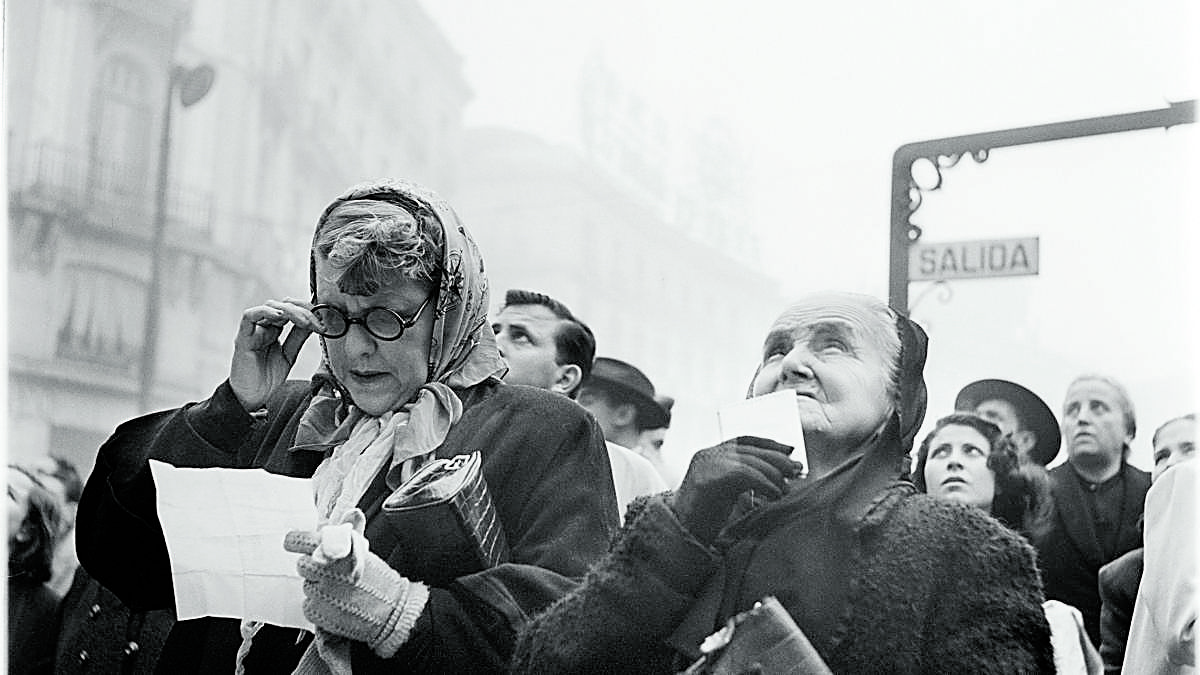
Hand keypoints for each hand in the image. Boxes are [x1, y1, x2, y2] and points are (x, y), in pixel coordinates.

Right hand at [230, 297, 319, 411]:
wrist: (252, 398)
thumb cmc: (267, 379)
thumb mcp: (289, 355)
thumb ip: (298, 337)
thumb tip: (314, 322)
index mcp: (275, 330)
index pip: (292, 310)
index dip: (308, 312)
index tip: (324, 322)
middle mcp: (264, 327)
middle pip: (284, 305)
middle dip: (304, 310)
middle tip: (318, 322)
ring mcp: (253, 331)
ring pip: (270, 306)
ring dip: (291, 310)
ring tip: (305, 322)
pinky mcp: (243, 337)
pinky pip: (249, 316)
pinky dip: (265, 311)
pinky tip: (280, 316)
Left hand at [284, 510, 427, 657]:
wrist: (392, 612)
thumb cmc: (378, 581)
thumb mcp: (366, 553)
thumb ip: (353, 532)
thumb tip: (353, 513)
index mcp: (340, 551)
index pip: (305, 541)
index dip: (296, 540)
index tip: (291, 541)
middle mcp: (328, 572)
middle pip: (303, 564)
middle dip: (314, 567)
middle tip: (331, 572)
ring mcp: (322, 594)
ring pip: (307, 586)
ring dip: (318, 588)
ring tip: (339, 592)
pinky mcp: (318, 614)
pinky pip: (308, 606)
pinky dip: (319, 606)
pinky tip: (337, 606)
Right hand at [670, 436, 801, 544]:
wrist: (680, 533)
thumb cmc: (705, 517)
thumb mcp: (729, 492)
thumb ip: (746, 478)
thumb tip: (780, 473)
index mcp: (712, 454)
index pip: (744, 440)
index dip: (769, 443)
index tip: (790, 450)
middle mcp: (708, 454)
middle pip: (750, 448)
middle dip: (777, 458)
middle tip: (797, 469)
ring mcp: (706, 464)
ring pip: (748, 460)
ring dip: (773, 473)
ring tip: (786, 487)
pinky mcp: (707, 477)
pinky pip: (743, 474)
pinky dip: (763, 483)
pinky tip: (774, 493)